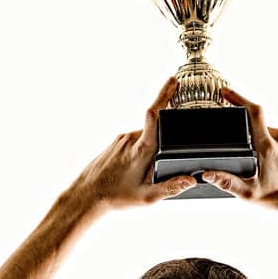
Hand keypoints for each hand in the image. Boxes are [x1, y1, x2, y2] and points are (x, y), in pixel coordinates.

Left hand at [67, 77, 197, 211]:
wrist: (87, 195)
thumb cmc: (115, 196)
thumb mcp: (147, 197)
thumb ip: (171, 187)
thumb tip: (190, 180)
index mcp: (141, 150)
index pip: (154, 115)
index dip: (164, 95)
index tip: (172, 81)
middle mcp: (131, 139)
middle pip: (155, 132)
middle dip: (161, 146)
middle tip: (151, 171)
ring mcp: (122, 139)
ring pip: (145, 138)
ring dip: (148, 153)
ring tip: (137, 176)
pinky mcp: (115, 141)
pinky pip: (134, 142)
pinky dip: (138, 153)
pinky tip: (130, 172)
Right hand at [199, 86, 277, 208]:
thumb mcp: (248, 193)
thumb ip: (226, 182)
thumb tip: (208, 174)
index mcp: (267, 146)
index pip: (253, 112)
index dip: (238, 98)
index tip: (225, 92)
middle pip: (256, 122)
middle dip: (245, 131)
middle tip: (242, 149)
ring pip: (266, 129)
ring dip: (257, 138)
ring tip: (256, 160)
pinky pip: (275, 134)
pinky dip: (267, 141)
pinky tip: (267, 159)